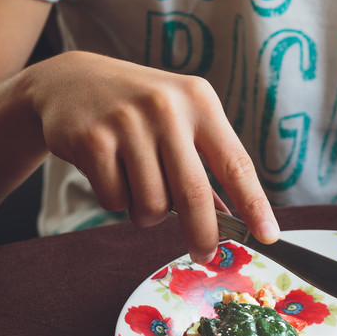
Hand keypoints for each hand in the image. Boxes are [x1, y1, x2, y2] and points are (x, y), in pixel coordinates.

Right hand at [24, 51, 278, 262]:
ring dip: (146, 213)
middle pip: (194, 195)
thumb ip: (203, 164)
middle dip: (202, 234)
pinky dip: (116, 201)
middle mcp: (167, 108)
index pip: (236, 163)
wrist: (69, 81)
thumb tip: (229, 218)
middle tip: (204, 254)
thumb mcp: (178, 121)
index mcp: (199, 102)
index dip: (254, 204)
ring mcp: (127, 122)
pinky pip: (115, 201)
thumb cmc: (137, 109)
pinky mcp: (93, 139)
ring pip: (151, 205)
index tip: (268, 235)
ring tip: (138, 186)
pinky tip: (110, 173)